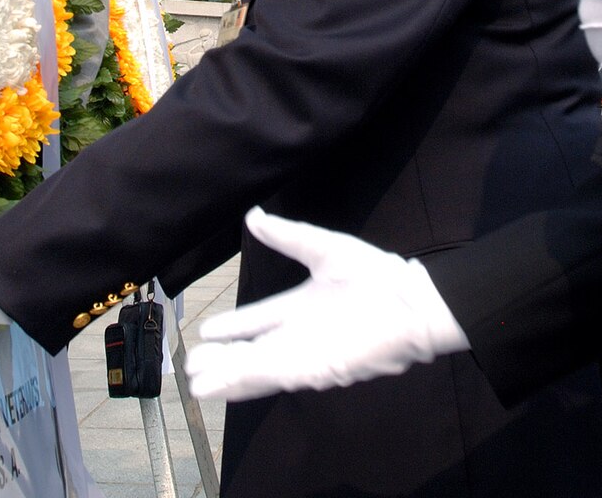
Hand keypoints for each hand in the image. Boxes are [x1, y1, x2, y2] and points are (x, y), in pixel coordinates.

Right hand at [184, 208, 467, 401]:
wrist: (410, 301)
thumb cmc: (376, 275)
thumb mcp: (324, 249)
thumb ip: (287, 236)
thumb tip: (253, 215)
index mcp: (300, 306)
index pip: (257, 319)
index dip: (232, 327)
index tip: (204, 332)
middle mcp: (300, 335)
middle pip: (252, 351)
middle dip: (222, 360)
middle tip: (190, 366)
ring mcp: (307, 355)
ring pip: (258, 369)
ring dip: (229, 377)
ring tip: (197, 383)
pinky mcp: (318, 370)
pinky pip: (276, 378)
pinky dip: (249, 382)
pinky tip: (226, 385)